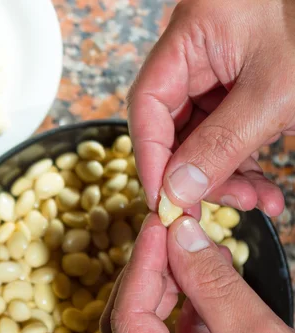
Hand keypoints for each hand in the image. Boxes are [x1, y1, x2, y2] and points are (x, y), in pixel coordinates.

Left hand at [99, 214, 294, 332]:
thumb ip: (213, 286)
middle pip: (129, 317)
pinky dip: (185, 303)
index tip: (158, 223)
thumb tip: (181, 234)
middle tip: (172, 229)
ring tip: (194, 247)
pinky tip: (205, 277)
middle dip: (151, 269)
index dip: (140, 263)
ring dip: (169, 283)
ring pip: (148, 324)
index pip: (127, 316)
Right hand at [128, 0, 290, 214]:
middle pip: (172, 123)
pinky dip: (243, 164)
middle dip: (195, 172)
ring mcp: (216, 73)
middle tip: (208, 206)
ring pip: (200, 136)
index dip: (150, 155)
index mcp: (191, 36)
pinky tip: (262, 189)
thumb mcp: (273, 95)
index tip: (161, 197)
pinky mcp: (237, 90)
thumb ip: (222, 144)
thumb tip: (178, 190)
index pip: (148, 101)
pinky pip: (227, 134)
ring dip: (225, 175)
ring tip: (255, 200)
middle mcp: (195, 54)